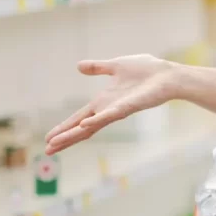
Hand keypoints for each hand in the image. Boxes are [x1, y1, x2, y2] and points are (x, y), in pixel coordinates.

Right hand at [44, 54, 176, 154]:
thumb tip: (78, 66)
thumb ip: (98, 67)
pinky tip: (84, 125)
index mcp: (104, 101)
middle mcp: (108, 109)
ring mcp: (118, 110)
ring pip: (92, 126)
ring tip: (56, 144)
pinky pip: (111, 115)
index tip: (48, 138)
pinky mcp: (129, 107)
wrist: (168, 73)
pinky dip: (97, 120)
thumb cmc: (147, 70)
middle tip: (47, 150)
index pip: (79, 118)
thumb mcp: (115, 65)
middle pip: (82, 128)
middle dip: (65, 138)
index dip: (64, 127)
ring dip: (73, 134)